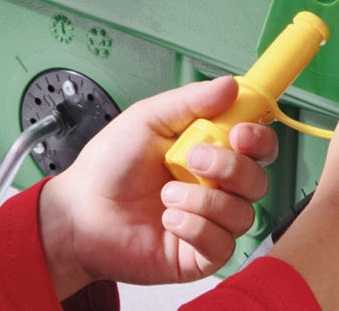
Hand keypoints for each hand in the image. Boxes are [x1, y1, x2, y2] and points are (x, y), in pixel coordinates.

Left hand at [37, 77, 278, 298]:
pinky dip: (197, 228)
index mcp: (208, 147)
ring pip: (243, 213)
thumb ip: (191, 101)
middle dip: (232, 166)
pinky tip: (170, 219)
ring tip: (168, 192)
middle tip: (196, 157)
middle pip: (257, 179)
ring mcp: (209, 220)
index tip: (242, 132)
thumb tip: (230, 84)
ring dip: (205, 199)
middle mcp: (215, 184)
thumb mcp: (147, 118)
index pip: (256, 143)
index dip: (259, 137)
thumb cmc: (109, 164)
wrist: (79, 212)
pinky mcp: (198, 255)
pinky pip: (222, 245)